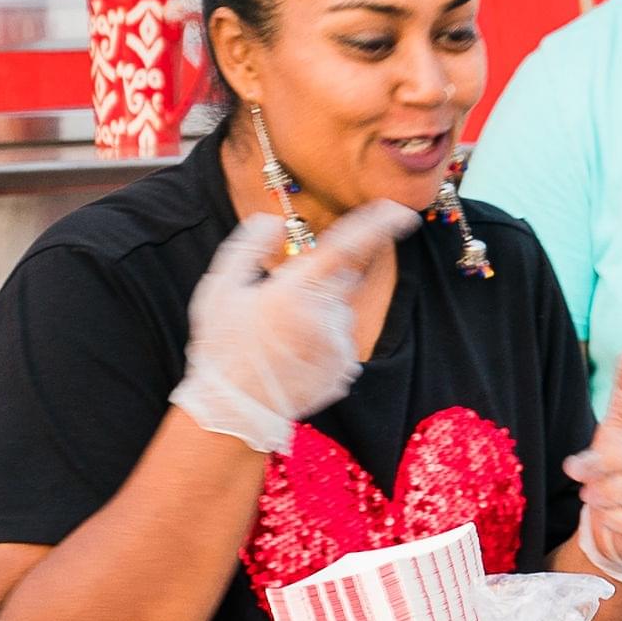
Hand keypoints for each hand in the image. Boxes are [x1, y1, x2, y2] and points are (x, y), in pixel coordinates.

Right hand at [169, 202, 413, 450]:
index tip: (401, 211)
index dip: (376, 226)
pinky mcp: (344, 369)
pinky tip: (295, 358)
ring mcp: (336, 346)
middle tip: (281, 308)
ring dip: (320, 316)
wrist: (233, 409)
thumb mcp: (220, 289)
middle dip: (319, 283)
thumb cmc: (221, 347)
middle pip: (339, 280)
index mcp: (291, 292)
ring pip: (340, 312)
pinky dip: (325, 343)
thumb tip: (274, 220)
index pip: (344, 248)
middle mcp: (321, 317)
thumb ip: (246, 246)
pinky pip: (343, 342)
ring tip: (282, 341)